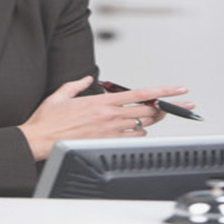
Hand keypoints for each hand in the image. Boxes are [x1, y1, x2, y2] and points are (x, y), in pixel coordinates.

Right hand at [18, 76, 192, 160]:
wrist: (41, 140)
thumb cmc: (48, 121)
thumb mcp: (61, 94)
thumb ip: (78, 84)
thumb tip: (88, 79)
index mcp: (102, 101)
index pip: (142, 94)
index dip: (164, 92)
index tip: (179, 90)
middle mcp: (110, 116)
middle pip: (149, 111)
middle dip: (169, 108)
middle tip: (182, 106)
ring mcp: (110, 132)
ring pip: (143, 125)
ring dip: (151, 121)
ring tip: (154, 116)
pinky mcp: (107, 143)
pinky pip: (132, 138)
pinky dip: (137, 133)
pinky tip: (135, 129)